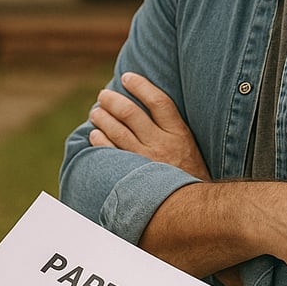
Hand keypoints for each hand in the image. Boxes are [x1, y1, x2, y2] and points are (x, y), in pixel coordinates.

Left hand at [89, 72, 211, 180]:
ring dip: (102, 117)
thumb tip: (149, 103)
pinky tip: (94, 134)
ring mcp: (145, 161)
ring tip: (95, 112)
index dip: (141, 86)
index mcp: (179, 134)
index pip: (158, 101)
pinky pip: (110, 153)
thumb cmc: (190, 175)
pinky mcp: (132, 176)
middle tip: (104, 95)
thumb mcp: (189, 146)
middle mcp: (162, 145)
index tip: (127, 77)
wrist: (191, 209)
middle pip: (130, 113)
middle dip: (112, 100)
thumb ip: (171, 127)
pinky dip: (99, 140)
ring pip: (117, 131)